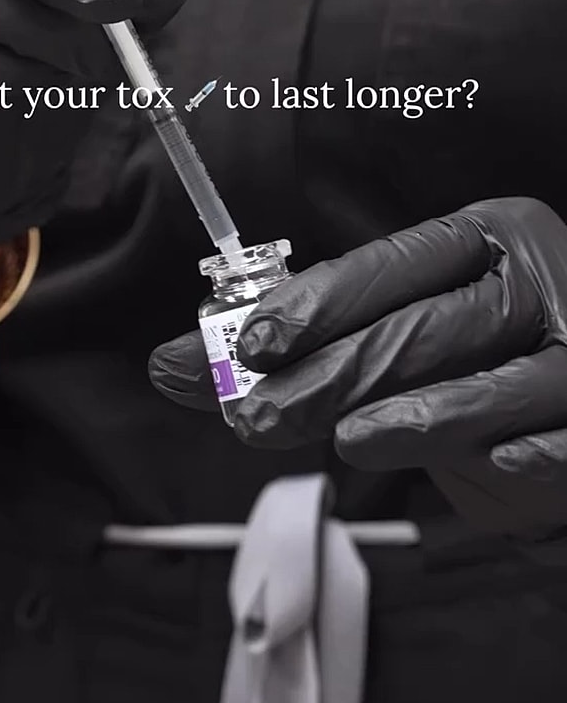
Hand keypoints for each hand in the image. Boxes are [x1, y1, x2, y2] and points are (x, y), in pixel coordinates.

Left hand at [150, 199, 566, 534]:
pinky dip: (531, 454)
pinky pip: (566, 438)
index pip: (392, 263)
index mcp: (482, 238)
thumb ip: (297, 344)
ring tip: (347, 441)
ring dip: (413, 417)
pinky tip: (497, 464)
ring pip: (489, 384)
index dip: (320, 303)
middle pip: (424, 327)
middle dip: (331, 374)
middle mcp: (535, 280)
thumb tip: (175, 364)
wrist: (566, 393)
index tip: (250, 343)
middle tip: (258, 415)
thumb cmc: (464, 357)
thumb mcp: (391, 329)